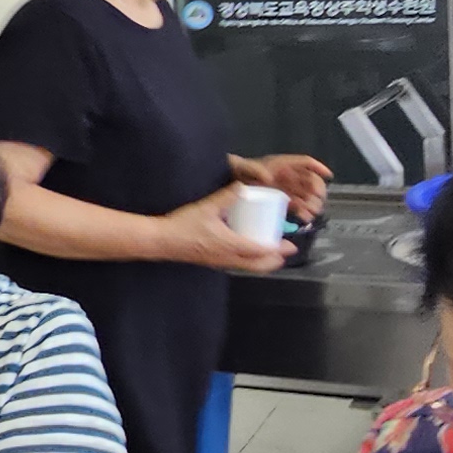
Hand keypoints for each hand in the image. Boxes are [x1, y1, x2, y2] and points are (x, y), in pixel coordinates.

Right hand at [165, 189, 294, 270]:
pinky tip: (248, 254)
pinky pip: (237, 265)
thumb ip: (226, 196)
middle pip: (257, 265)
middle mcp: (228, 257)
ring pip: (247, 267)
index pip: (259, 250)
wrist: (161, 241)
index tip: (290, 245)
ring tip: (272, 256)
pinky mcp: (212, 262)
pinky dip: (249, 262)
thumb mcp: (206, 207)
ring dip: (262, 264)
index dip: (276, 249)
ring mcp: (220, 262)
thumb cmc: (184, 225)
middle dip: (274, 261)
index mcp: (230, 244)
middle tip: (286, 253)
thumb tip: (243, 184)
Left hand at [235, 153, 331, 218]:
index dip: (318, 167)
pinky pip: (296, 204)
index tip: (328, 175)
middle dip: (316, 190)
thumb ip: (254, 169)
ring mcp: (283, 188)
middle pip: (308, 180)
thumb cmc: (235, 171)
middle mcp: (285, 176)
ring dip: (311, 203)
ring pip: (305, 194)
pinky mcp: (279, 200)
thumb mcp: (243, 167)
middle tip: (317, 200)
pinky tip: (305, 218)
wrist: (226, 182)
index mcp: (280, 165)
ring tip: (313, 212)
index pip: (304, 162)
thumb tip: (268, 176)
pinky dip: (302, 211)